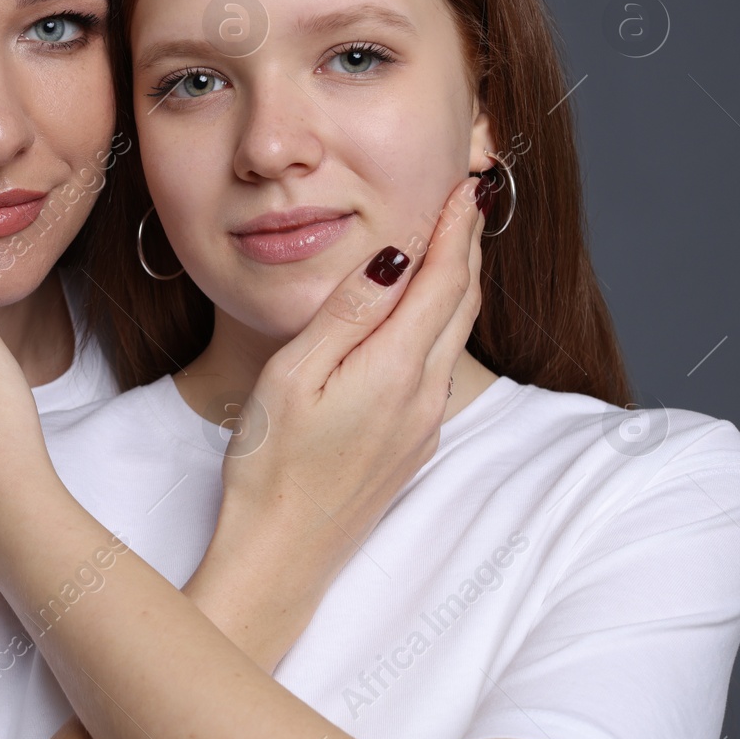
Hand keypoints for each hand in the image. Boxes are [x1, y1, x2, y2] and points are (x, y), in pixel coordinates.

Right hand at [191, 175, 486, 666]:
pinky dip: (444, 319)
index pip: (441, 278)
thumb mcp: (294, 377)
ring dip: (462, 280)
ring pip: (456, 334)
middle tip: (470, 193)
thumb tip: (393, 256)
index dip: (456, 226)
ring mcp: (422, 423)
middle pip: (462, 302)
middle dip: (469, 243)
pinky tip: (426, 311)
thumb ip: (346, 314)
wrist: (281, 556)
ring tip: (457, 239)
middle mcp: (424, 394)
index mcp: (395, 369)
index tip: (465, 182)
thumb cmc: (270, 467)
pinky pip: (441, 364)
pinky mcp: (412, 443)